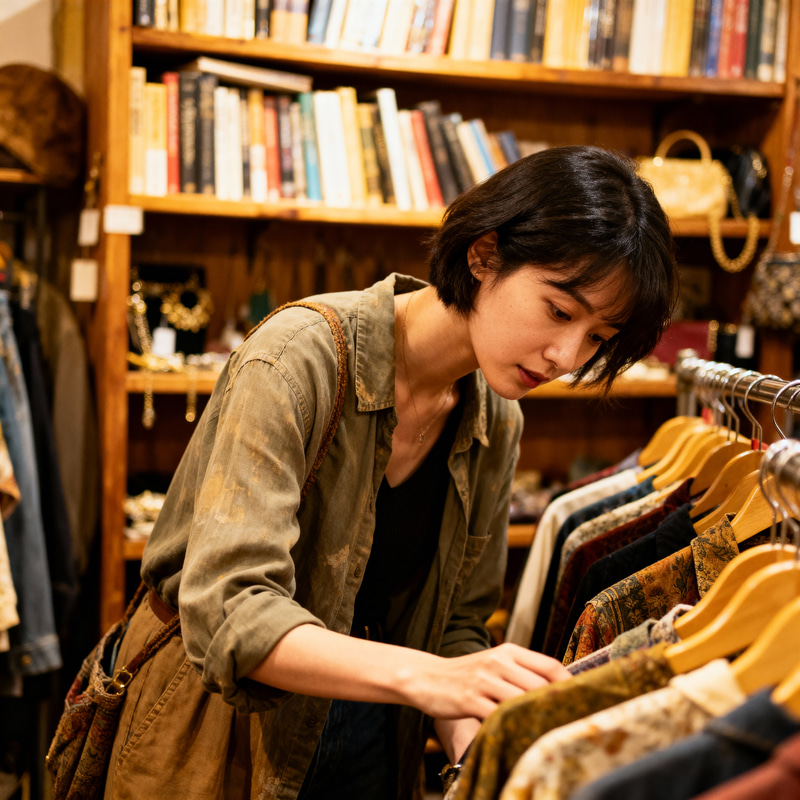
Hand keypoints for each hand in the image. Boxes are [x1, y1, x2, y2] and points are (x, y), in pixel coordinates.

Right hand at [397, 643, 569, 720]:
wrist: (426, 677)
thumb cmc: (466, 675)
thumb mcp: (494, 664)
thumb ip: (521, 672)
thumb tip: (557, 689)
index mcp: (508, 651)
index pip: (549, 665)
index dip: (569, 683)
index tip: (582, 700)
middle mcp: (498, 661)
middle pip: (540, 686)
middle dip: (556, 705)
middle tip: (568, 721)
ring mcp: (484, 681)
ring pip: (522, 701)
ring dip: (536, 717)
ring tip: (547, 731)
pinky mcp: (470, 700)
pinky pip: (499, 716)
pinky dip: (511, 726)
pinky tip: (517, 734)